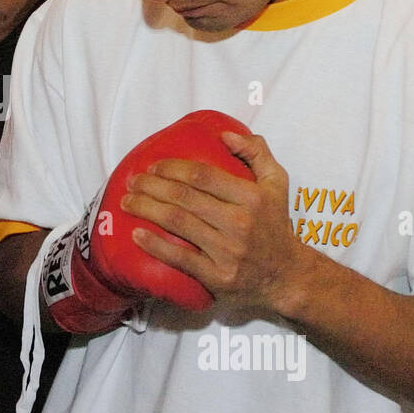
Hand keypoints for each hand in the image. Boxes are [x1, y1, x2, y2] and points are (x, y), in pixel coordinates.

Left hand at [122, 131, 310, 312]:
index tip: (153, 165)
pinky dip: (155, 245)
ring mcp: (228, 252)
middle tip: (132, 181)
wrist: (287, 275)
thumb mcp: (277, 183)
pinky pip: (181, 259)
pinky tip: (136, 234)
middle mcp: (240, 223)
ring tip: (126, 202)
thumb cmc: (275, 225)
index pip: (202, 175)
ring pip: (178, 223)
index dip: (172, 167)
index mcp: (252, 197)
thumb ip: (257, 152)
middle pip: (184, 198)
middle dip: (151, 186)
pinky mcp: (218, 277)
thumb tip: (225, 135)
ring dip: (146, 209)